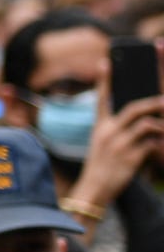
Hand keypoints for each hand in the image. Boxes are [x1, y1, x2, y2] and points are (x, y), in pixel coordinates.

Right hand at [72, 87, 163, 210]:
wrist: (94, 189)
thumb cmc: (101, 165)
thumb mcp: (102, 144)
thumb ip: (117, 130)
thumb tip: (141, 120)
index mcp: (100, 126)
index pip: (101, 98)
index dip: (104, 79)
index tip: (106, 62)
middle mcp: (108, 132)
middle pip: (134, 109)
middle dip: (153, 103)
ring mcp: (120, 144)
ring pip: (147, 125)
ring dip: (161, 125)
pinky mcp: (130, 157)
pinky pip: (152, 144)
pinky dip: (160, 143)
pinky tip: (161, 146)